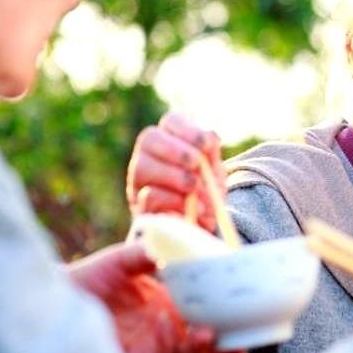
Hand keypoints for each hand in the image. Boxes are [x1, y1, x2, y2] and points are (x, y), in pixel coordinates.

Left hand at [68, 242, 245, 352]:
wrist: (49, 300)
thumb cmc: (86, 281)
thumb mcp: (120, 262)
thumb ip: (143, 253)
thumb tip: (165, 245)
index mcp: (168, 308)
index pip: (206, 317)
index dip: (229, 318)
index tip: (250, 305)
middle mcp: (166, 332)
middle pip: (208, 346)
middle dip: (230, 344)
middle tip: (248, 333)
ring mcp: (153, 349)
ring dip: (207, 345)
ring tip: (212, 330)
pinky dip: (182, 347)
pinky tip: (188, 331)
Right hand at [127, 111, 225, 232]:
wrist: (198, 232)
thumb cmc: (205, 196)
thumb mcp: (214, 173)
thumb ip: (212, 154)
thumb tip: (210, 138)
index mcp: (171, 143)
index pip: (171, 121)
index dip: (188, 129)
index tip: (206, 146)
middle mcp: (148, 157)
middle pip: (149, 138)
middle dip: (177, 150)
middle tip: (196, 165)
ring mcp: (138, 183)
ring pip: (142, 166)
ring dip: (175, 176)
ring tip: (196, 189)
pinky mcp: (138, 208)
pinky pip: (148, 197)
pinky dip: (174, 201)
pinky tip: (190, 209)